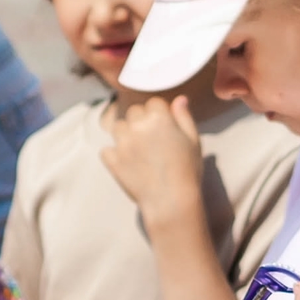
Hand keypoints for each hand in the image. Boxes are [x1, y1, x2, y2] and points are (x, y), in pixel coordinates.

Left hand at [100, 95, 205, 225]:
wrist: (171, 200)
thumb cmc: (187, 171)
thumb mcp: (193, 141)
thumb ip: (184, 117)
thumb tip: (179, 99)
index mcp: (159, 118)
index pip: (153, 103)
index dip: (159, 113)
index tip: (164, 126)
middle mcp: (138, 127)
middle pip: (134, 111)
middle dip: (141, 120)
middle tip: (152, 139)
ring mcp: (123, 143)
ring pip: (118, 127)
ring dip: (126, 134)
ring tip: (139, 150)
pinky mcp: (113, 161)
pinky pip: (106, 150)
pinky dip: (113, 154)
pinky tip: (126, 163)